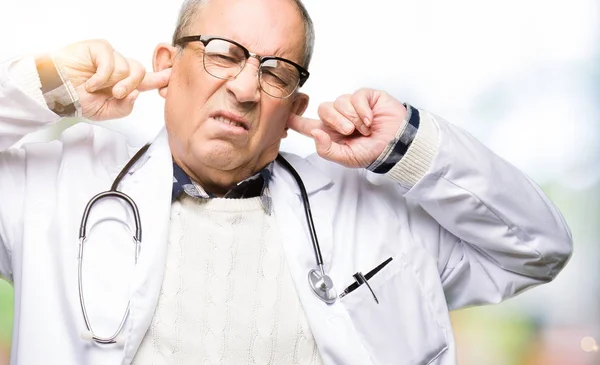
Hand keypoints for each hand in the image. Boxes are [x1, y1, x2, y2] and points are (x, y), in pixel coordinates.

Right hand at [53, 39, 170, 120]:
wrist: (57, 92)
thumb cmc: (77, 100)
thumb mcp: (106, 112)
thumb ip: (125, 107)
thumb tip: (136, 94)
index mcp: (125, 85)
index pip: (148, 80)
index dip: (162, 78)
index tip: (173, 75)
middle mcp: (120, 69)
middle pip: (141, 72)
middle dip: (130, 85)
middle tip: (116, 94)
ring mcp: (111, 57)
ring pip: (126, 67)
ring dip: (112, 81)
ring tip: (95, 87)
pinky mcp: (100, 49)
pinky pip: (111, 60)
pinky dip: (101, 76)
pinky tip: (90, 81)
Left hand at [287, 88, 406, 167]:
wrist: (396, 144)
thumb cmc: (373, 152)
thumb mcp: (347, 158)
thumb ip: (327, 149)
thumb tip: (314, 133)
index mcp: (330, 134)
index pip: (308, 125)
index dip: (295, 120)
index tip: (284, 117)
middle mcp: (338, 118)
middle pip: (323, 110)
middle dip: (335, 121)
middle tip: (350, 131)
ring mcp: (351, 106)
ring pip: (339, 102)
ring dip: (352, 117)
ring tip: (365, 128)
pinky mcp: (365, 97)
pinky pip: (355, 97)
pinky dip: (362, 110)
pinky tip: (370, 120)